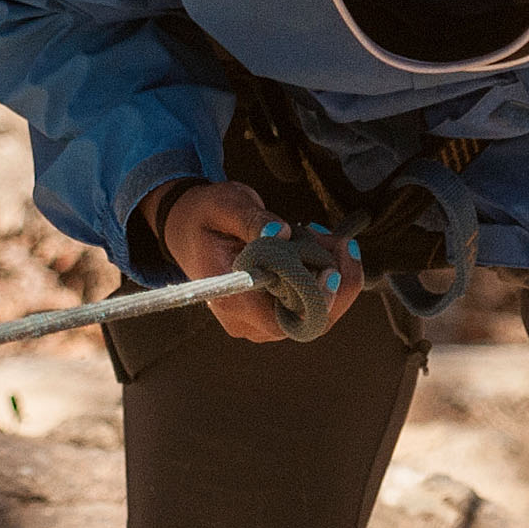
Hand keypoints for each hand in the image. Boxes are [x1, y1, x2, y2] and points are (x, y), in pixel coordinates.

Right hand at [146, 179, 366, 342]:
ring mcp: (260, 320)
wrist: (187, 227)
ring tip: (326, 238)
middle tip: (341, 242)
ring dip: (333, 276)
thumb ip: (253, 221)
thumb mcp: (226, 206)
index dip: (318, 300)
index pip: (288, 319)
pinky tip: (320, 246)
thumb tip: (281, 233)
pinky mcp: (271, 310)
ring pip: (316, 314)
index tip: (333, 267)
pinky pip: (309, 304)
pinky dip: (323, 276)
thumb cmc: (205, 215)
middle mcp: (247, 321)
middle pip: (310, 322)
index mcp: (232, 300)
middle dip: (336, 282)